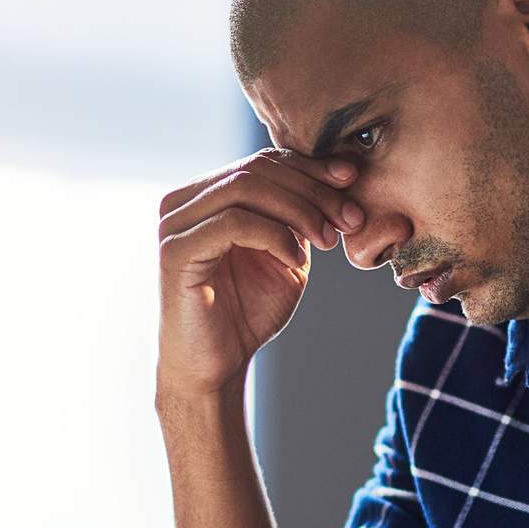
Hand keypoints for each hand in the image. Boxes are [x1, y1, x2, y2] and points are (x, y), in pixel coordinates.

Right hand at [156, 149, 361, 398]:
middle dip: (312, 190)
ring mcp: (175, 223)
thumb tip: (341, 173)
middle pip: (256, 169)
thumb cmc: (248, 312)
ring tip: (328, 240)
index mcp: (207, 195)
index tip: (353, 180)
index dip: (311, 167)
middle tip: (349, 218)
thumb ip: (301, 215)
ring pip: (245, 187)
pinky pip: (233, 222)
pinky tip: (295, 260)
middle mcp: (184, 201)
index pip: (263, 162)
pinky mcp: (175, 250)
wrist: (216, 365)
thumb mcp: (286, 253)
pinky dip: (274, 235)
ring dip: (298, 210)